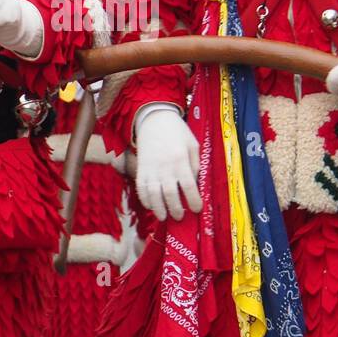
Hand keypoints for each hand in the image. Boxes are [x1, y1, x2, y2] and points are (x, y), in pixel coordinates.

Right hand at [134, 104, 201, 221]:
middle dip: (176, 209)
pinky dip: (145, 200)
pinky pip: (141, 188)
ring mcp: (151, 168)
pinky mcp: (140, 168)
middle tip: (180, 216)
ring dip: (159, 209)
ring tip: (165, 217)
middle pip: (170, 194)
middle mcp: (165, 166)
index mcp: (180, 160)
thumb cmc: (177, 132)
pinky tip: (151, 206)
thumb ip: (195, 165)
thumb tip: (195, 185)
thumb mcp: (193, 145)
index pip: (189, 186)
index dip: (193, 201)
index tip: (196, 209)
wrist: (154, 119)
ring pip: (153, 195)